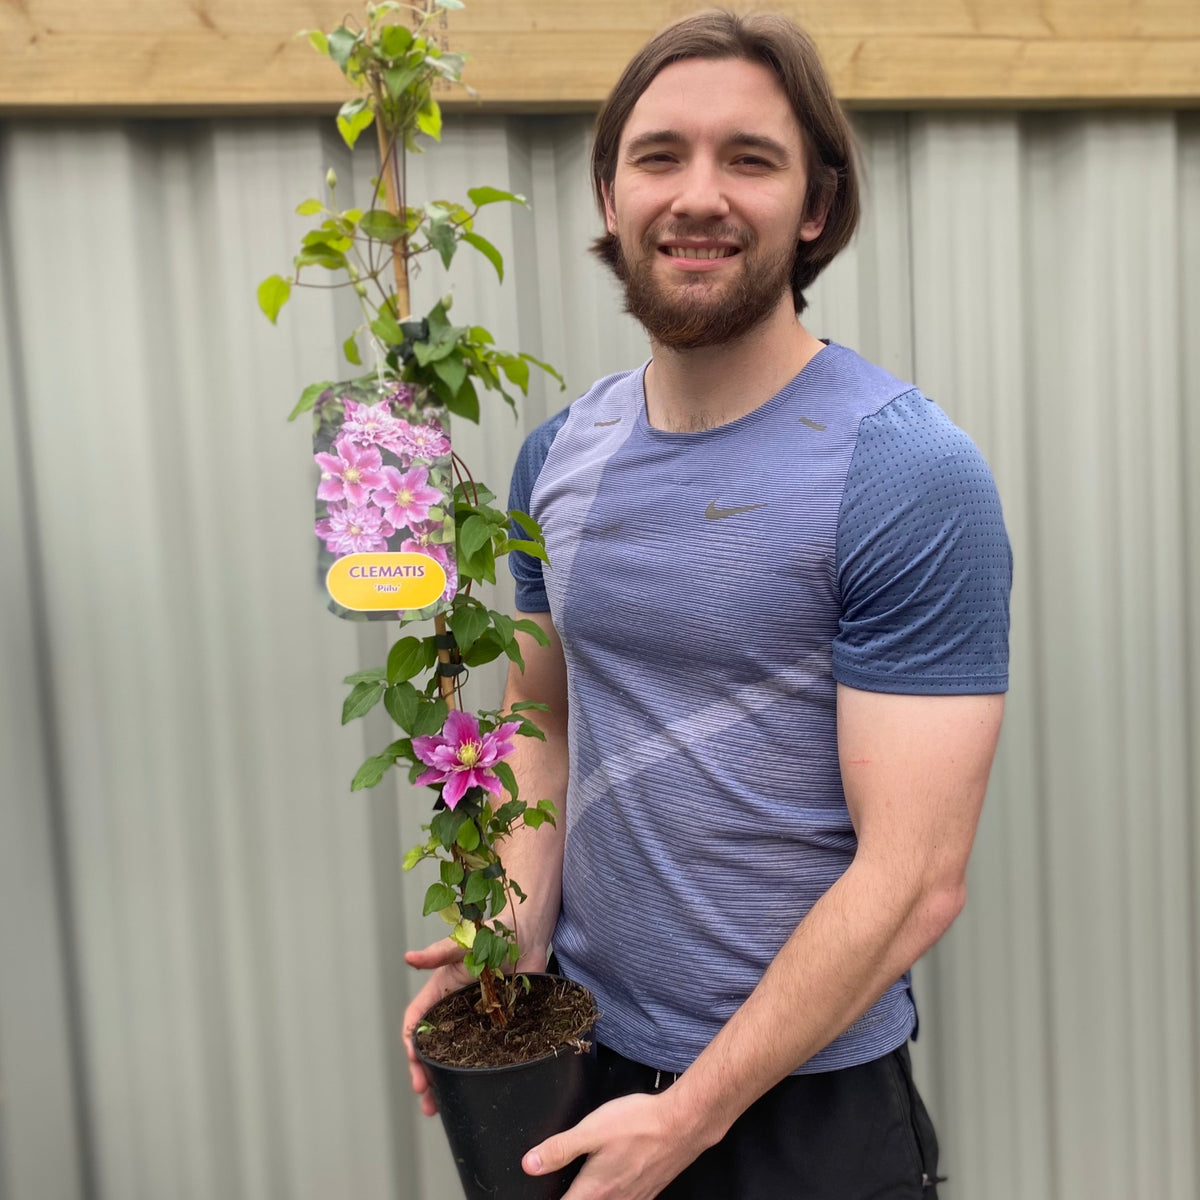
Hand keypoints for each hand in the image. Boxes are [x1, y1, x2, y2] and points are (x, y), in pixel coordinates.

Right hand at [402, 936, 548, 1116]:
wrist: (528, 933)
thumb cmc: (491, 933)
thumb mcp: (462, 944)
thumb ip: (438, 953)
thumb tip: (409, 957)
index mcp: (440, 992)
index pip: (418, 1021)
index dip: (412, 1042)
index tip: (413, 1061)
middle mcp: (455, 1009)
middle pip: (433, 1046)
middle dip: (424, 1072)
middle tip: (424, 1095)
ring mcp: (476, 1019)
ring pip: (456, 1055)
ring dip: (445, 1081)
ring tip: (440, 1106)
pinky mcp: (499, 1024)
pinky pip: (485, 1051)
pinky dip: (476, 1072)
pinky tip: (475, 1089)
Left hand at [522, 1091, 704, 1199]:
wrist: (683, 1123)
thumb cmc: (638, 1124)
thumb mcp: (591, 1130)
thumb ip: (559, 1149)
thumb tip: (530, 1164)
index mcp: (594, 1190)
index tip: (544, 1197)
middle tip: (569, 1189)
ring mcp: (634, 1198)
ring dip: (595, 1198)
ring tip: (589, 1188)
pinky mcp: (649, 1191)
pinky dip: (614, 1197)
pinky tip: (614, 1185)